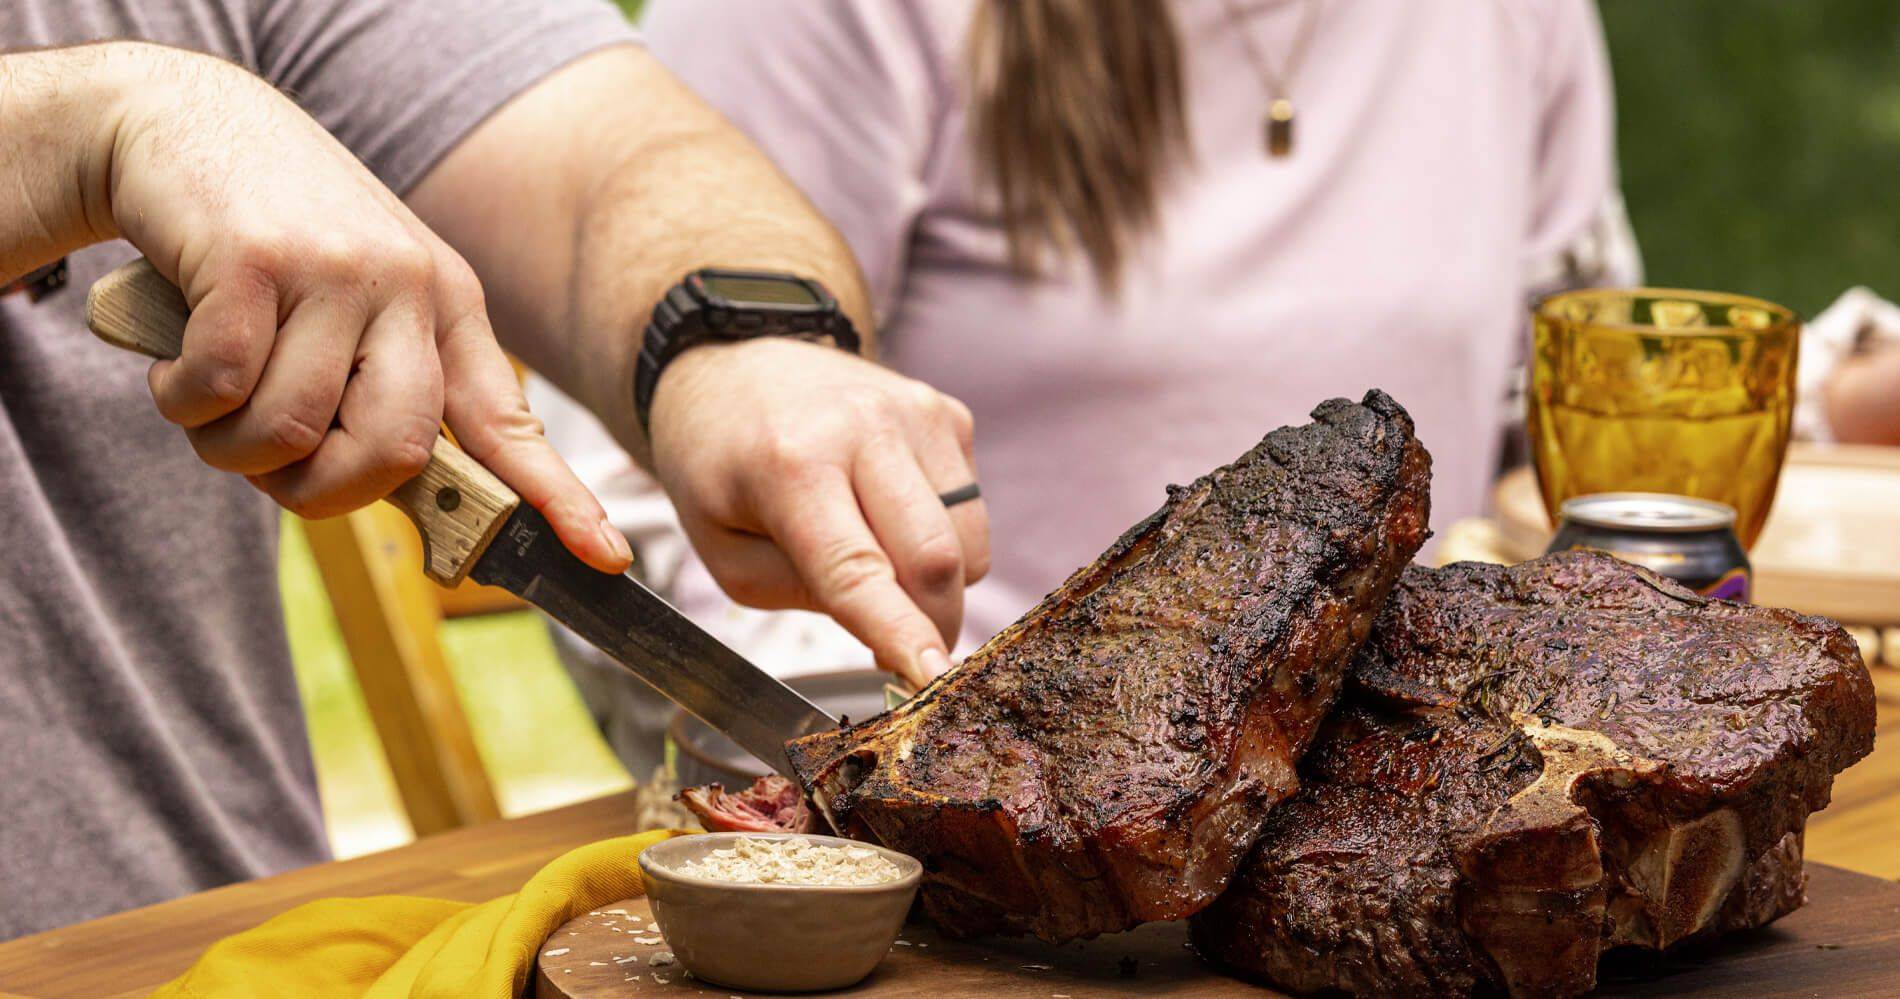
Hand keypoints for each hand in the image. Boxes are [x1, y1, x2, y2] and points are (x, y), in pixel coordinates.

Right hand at [101, 45, 626, 570]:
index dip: (556, 498)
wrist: (179, 115)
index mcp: (449, 305)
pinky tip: (176, 359)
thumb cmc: (272, 236)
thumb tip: (404, 493)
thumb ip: (386, 384)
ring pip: (290, 433)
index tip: (604, 558)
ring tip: (211, 398)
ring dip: (230, 447)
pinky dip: (181, 400)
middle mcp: (409, 285)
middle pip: (396, 452)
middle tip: (275, 472)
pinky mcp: (252, 258)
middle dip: (322, 494)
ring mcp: (335, 269)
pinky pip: (217, 389)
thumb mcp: (358, 298)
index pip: (509, 422)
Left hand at [648, 339, 989, 687]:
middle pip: (935, 558)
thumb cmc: (720, 466)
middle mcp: (865, 428)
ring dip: (935, 581)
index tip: (932, 679)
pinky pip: (971, 509)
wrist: (736, 362)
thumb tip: (891, 631)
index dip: (899, 632)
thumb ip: (803, 595)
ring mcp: (916, 413)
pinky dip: (942, 534)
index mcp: (791, 466)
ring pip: (966, 542)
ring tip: (877, 558)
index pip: (857, 569)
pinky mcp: (948, 413)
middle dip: (932, 625)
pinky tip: (889, 510)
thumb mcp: (725, 549)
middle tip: (907, 652)